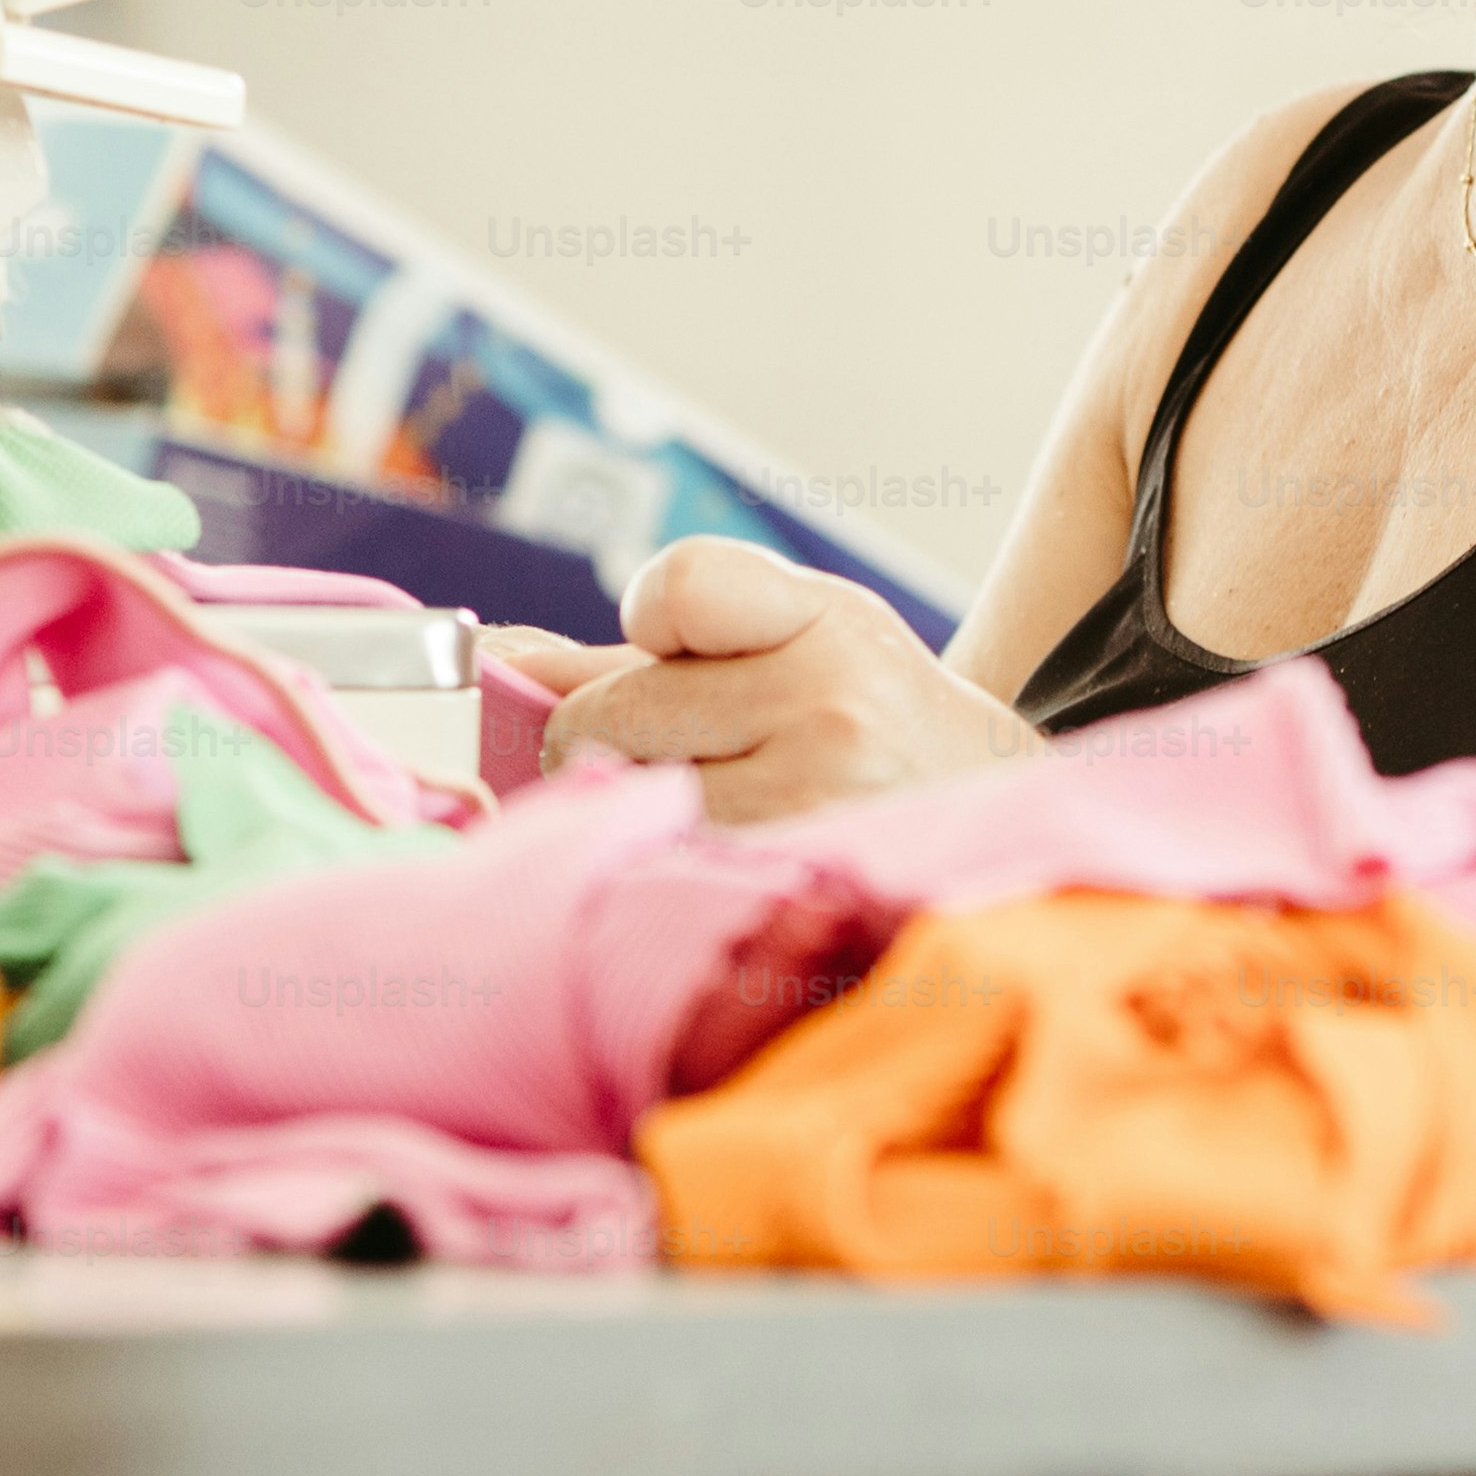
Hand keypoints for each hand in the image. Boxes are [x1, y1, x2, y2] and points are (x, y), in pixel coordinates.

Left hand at [502, 537, 1043, 822]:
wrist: (987, 821)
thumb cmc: (860, 715)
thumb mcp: (786, 641)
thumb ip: (637, 651)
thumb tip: (488, 659)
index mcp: (823, 620)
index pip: (677, 586)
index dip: (650, 623)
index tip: (674, 646)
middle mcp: (830, 705)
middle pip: (603, 713)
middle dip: (616, 738)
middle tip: (704, 756)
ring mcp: (813, 805)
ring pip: (616, 800)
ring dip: (638, 813)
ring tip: (726, 809)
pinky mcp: (789, 888)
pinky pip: (649, 869)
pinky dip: (658, 869)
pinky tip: (719, 863)